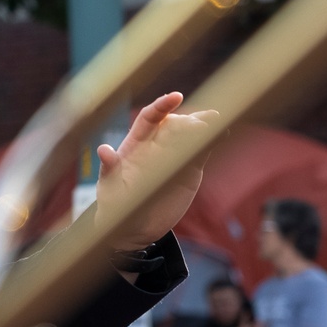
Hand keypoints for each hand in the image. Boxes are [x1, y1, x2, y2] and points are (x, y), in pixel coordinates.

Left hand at [95, 93, 221, 249]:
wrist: (133, 228)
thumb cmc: (115, 204)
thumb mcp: (109, 187)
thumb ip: (109, 168)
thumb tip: (104, 150)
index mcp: (136, 143)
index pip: (150, 117)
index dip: (162, 106)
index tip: (176, 97)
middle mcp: (157, 145)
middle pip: (175, 123)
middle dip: (189, 118)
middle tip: (204, 119)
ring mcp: (174, 156)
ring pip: (191, 135)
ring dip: (204, 126)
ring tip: (217, 120)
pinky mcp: (189, 170)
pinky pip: (201, 152)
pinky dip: (211, 142)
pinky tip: (222, 132)